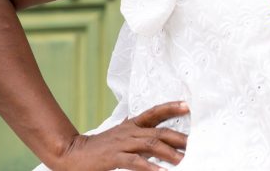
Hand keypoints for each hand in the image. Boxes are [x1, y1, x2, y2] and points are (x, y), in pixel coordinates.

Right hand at [51, 101, 189, 170]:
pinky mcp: (114, 157)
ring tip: (185, 160)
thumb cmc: (101, 148)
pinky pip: (135, 162)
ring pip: (151, 145)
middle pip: (159, 131)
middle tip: (197, 143)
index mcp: (132, 125)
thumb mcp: (123, 137)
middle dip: (179, 137)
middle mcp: (130, 131)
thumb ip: (141, 137)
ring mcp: (122, 143)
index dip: (171, 107)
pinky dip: (150, 167)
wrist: (72, 154)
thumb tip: (163, 144)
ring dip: (170, 153)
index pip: (155, 112)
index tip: (188, 105)